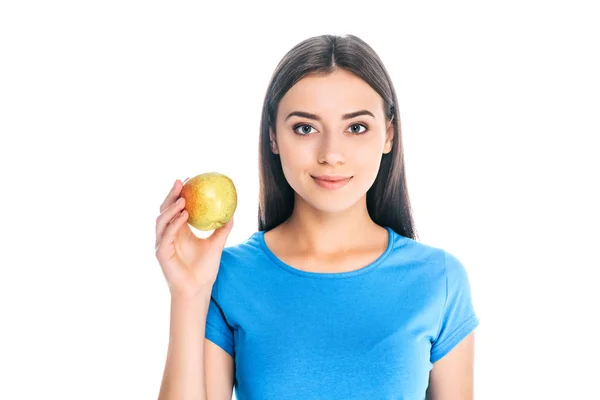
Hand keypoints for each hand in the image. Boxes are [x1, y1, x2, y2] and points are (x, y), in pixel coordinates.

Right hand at [155, 178, 233, 298]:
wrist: (199, 288)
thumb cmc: (206, 268)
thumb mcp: (217, 244)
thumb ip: (223, 228)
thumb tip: (233, 211)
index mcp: (179, 230)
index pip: (176, 207)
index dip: (180, 192)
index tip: (190, 179)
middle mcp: (168, 234)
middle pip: (165, 209)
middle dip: (171, 194)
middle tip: (181, 182)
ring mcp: (163, 243)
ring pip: (162, 220)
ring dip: (171, 208)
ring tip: (183, 198)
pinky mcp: (161, 252)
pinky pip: (167, 234)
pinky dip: (174, 223)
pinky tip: (184, 215)